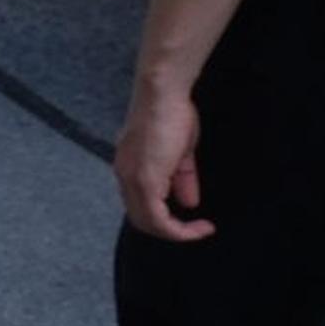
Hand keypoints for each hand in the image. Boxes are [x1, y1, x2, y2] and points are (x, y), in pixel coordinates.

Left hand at [114, 77, 211, 242]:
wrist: (163, 93)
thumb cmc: (171, 114)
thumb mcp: (179, 153)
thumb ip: (181, 178)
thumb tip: (189, 202)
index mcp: (128, 168)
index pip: (139, 206)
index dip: (165, 219)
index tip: (192, 221)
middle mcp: (124, 176)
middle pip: (141, 219)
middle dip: (170, 230)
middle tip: (195, 230)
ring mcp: (131, 179)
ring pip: (148, 222)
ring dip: (176, 232)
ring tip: (200, 229)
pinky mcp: (144, 179)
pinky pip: (157, 218)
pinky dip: (179, 229)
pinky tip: (200, 226)